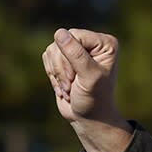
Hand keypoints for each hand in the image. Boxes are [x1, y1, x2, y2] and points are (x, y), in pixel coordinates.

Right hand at [42, 28, 131, 151]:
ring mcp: (77, 50)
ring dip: (57, 73)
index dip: (70, 56)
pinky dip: (52, 75)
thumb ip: (76, 54)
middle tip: (72, 85)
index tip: (77, 76)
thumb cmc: (95, 99)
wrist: (89, 118)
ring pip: (52, 50)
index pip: (74, 36)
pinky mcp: (64, 58)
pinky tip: (64, 87)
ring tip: (69, 88)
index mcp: (105, 43)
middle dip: (62, 67)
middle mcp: (92, 43)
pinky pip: (46, 57)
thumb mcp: (89, 77)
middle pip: (61, 42)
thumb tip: (59, 33)